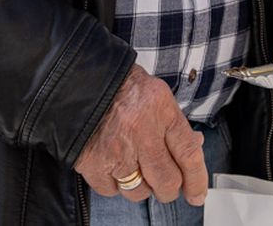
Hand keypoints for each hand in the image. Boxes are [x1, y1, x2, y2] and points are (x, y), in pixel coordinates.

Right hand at [75, 65, 206, 205]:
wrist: (75, 78)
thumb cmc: (118, 85)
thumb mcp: (155, 95)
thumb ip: (173, 124)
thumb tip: (194, 146)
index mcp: (160, 110)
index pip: (188, 154)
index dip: (196, 179)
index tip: (196, 193)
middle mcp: (141, 132)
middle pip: (167, 181)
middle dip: (168, 188)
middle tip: (163, 183)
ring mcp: (116, 151)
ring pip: (139, 191)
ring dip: (140, 185)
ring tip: (133, 166)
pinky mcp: (93, 164)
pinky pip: (112, 191)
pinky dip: (114, 183)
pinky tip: (113, 165)